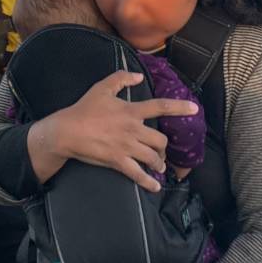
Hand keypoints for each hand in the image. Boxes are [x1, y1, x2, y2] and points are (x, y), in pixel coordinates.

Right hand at [33, 70, 197, 191]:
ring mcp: (126, 147)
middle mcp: (132, 129)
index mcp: (130, 111)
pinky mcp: (118, 161)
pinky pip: (138, 174)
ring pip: (152, 157)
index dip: (179, 107)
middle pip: (160, 140)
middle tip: (160, 151)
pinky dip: (148, 182)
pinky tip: (155, 186)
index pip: (160, 107)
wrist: (67, 131)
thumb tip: (139, 76)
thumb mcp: (101, 87)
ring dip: (158, 163)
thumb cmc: (83, 109)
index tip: (194, 109)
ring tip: (158, 166)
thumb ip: (121, 78)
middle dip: (163, 147)